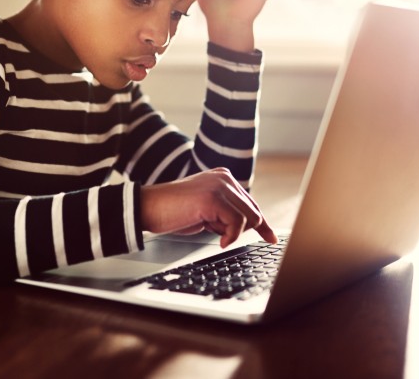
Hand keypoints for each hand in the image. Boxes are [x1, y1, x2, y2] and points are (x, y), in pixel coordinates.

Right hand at [140, 168, 278, 247]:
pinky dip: (232, 236)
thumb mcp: (206, 211)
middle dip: (242, 230)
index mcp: (223, 177)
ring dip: (233, 232)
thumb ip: (225, 212)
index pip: (251, 203)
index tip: (271, 238)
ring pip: (249, 217)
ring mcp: (220, 186)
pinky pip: (238, 223)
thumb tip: (248, 226)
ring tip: (212, 232)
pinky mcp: (214, 198)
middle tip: (222, 237)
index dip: (262, 224)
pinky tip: (220, 241)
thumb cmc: (173, 212)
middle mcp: (224, 178)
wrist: (148, 208)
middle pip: (253, 211)